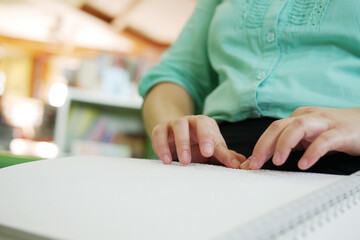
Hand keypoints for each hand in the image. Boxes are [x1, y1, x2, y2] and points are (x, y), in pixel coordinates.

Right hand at [151, 115, 245, 167]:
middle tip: (206, 154)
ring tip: (185, 162)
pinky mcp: (160, 129)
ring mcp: (175, 123)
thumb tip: (242, 164)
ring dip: (182, 143)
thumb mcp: (210, 149)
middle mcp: (192, 121)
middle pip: (199, 122)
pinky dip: (161, 146)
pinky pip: (159, 134)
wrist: (173, 136)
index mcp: (206, 124)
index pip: (213, 131)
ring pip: (178, 126)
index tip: (214, 153)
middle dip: (203, 137)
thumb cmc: (196, 144)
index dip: (215, 141)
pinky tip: (166, 160)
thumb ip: (224, 155)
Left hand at [245, 107, 359, 169]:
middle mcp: (307, 117)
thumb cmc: (334, 131)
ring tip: (277, 161)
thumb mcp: (308, 137)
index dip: (258, 146)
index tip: (249, 164)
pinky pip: (324, 140)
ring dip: (284, 144)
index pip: (272, 129)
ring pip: (298, 127)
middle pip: (279, 126)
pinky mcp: (340, 132)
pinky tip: (304, 164)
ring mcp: (324, 123)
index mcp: (297, 117)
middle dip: (263, 145)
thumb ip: (289, 145)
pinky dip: (312, 152)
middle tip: (255, 164)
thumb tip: (263, 158)